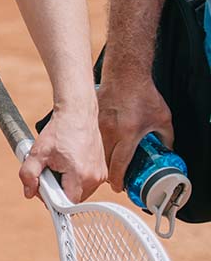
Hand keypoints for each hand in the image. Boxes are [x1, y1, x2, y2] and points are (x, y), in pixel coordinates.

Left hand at [20, 106, 106, 203]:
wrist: (77, 114)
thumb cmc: (58, 131)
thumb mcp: (37, 152)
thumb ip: (29, 174)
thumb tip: (29, 192)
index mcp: (80, 176)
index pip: (66, 204)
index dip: (51, 199)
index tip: (43, 187)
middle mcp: (94, 178)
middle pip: (72, 199)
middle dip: (57, 190)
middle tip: (48, 172)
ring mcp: (101, 175)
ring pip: (79, 192)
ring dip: (67, 184)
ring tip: (59, 165)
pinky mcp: (103, 171)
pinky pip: (86, 184)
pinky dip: (76, 178)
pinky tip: (69, 163)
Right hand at [97, 73, 172, 191]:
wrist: (125, 73)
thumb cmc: (142, 93)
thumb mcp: (162, 118)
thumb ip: (166, 138)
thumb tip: (167, 150)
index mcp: (127, 134)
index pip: (118, 165)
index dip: (118, 181)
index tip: (119, 186)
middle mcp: (110, 131)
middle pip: (104, 162)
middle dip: (109, 173)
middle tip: (115, 178)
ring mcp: (99, 124)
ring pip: (96, 150)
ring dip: (102, 160)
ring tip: (109, 163)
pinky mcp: (93, 117)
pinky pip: (93, 137)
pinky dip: (97, 145)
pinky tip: (103, 145)